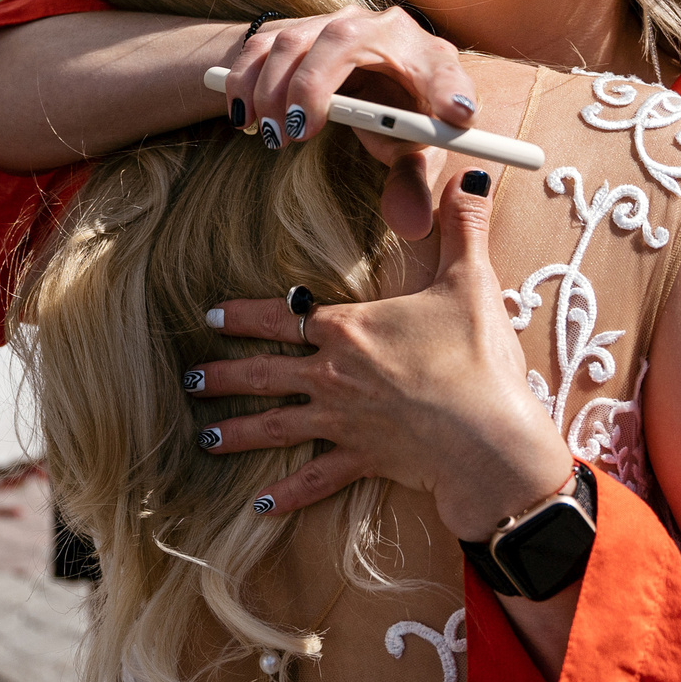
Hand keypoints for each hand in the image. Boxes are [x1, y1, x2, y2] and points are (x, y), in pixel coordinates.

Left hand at [190, 168, 569, 541]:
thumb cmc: (478, 359)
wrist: (490, 439)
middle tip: (190, 379)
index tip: (211, 316)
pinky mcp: (363, 460)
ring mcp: (343, 422)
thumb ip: (461, 226)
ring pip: (276, 427)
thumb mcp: (471, 282)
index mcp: (349, 329)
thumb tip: (469, 175)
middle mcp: (333, 376)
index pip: (281, 316)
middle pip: (265, 373)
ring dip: (237, 431)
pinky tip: (260, 505)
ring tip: (204, 438)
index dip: (243, 315)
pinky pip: (317, 479)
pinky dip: (288, 495)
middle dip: (224, 375)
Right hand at [228, 5, 478, 238]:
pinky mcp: (298, 27)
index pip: (443, 69)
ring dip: (273, 91)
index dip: (450, 90)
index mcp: (427, 58)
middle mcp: (383, 29)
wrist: (362, 74)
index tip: (457, 118)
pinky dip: (243, 82)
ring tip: (274, 139)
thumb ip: (411, 184)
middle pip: (342, 40)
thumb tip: (412, 227)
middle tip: (298, 136)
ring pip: (293, 42)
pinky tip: (245, 120)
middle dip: (312, 87)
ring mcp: (335, 22)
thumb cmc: (396, 114)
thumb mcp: (409, 150)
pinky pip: (260, 46)